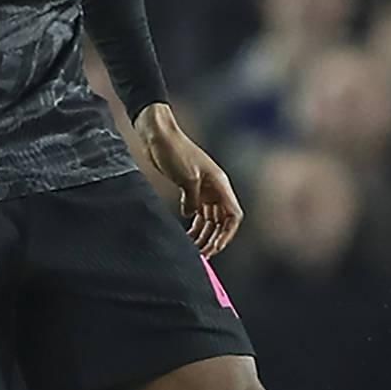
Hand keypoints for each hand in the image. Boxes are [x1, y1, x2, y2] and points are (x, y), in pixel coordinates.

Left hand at [137, 104, 241, 257]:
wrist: (157, 135)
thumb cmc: (174, 151)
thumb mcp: (187, 177)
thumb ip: (193, 200)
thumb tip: (192, 216)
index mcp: (220, 184)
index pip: (233, 215)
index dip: (227, 234)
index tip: (215, 247)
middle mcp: (215, 189)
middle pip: (222, 221)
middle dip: (214, 239)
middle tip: (203, 255)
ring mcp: (203, 190)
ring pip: (209, 219)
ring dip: (204, 235)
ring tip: (194, 250)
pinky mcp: (190, 190)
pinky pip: (197, 213)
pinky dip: (193, 225)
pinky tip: (186, 236)